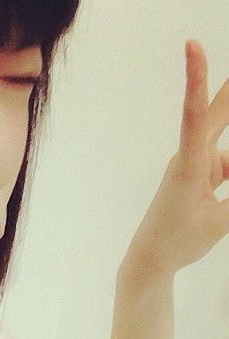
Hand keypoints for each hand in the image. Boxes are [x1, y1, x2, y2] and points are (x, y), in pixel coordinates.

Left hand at [128, 40, 228, 277]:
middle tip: (202, 51)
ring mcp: (196, 165)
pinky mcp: (202, 174)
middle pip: (218, 113)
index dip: (196, 79)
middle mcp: (190, 158)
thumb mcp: (217, 223)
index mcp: (188, 167)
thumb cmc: (176, 242)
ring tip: (202, 202)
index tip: (192, 48)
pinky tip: (216, 197)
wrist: (151, 259)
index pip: (195, 115)